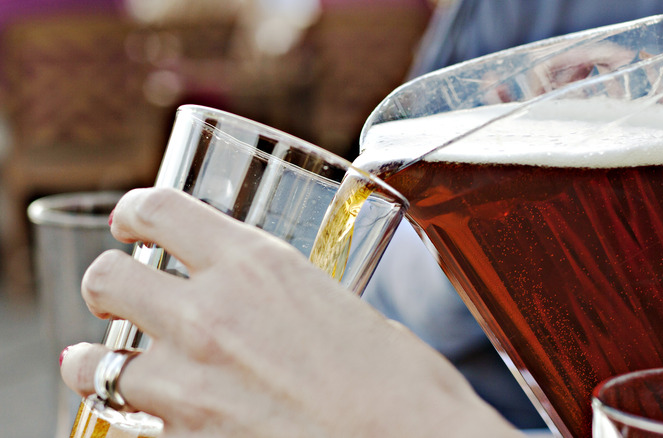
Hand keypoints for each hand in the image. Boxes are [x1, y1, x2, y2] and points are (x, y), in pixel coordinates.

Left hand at [59, 187, 518, 437]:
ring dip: (95, 360)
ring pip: (90, 362)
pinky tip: (155, 417)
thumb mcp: (342, 307)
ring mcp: (190, 385)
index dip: (131, 211)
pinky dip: (133, 418)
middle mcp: (210, 315)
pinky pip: (128, 425)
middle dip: (108, 283)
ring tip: (109, 364)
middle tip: (123, 293)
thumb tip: (274, 310)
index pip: (156, 209)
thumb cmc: (401, 383)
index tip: (130, 223)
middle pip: (106, 279)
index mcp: (257, 265)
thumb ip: (290, 299)